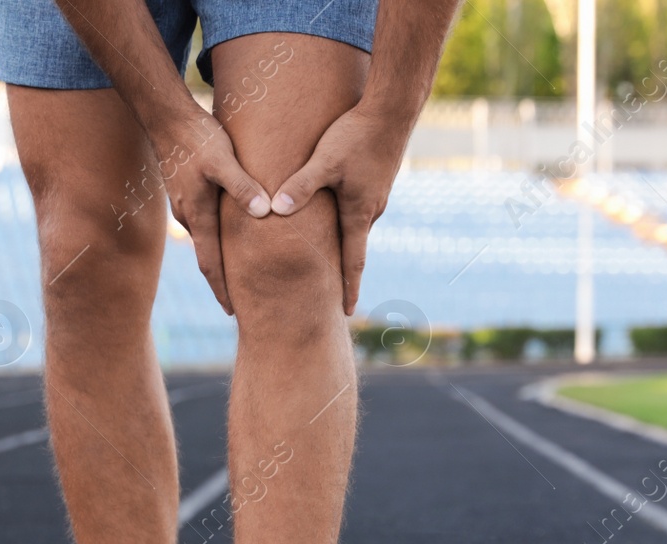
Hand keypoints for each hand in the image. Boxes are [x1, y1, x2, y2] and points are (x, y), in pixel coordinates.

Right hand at [150, 110, 270, 314]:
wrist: (166, 116)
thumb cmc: (197, 137)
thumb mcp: (223, 159)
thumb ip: (243, 187)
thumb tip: (264, 212)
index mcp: (198, 215)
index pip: (211, 264)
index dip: (222, 290)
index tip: (233, 313)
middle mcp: (189, 216)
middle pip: (209, 258)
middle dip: (223, 282)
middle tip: (240, 306)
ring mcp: (185, 205)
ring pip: (207, 240)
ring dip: (220, 258)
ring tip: (239, 274)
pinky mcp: (187, 192)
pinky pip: (204, 223)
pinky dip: (216, 237)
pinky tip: (228, 236)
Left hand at [270, 104, 409, 314]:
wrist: (392, 108)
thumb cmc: (356, 134)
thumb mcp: (324, 161)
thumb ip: (299, 187)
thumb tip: (274, 211)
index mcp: (359, 213)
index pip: (354, 262)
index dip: (350, 288)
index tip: (347, 312)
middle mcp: (371, 209)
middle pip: (352, 246)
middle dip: (342, 269)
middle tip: (328, 290)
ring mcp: (376, 194)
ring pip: (353, 223)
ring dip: (342, 239)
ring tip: (327, 253)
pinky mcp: (375, 178)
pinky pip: (356, 205)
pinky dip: (344, 216)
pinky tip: (332, 210)